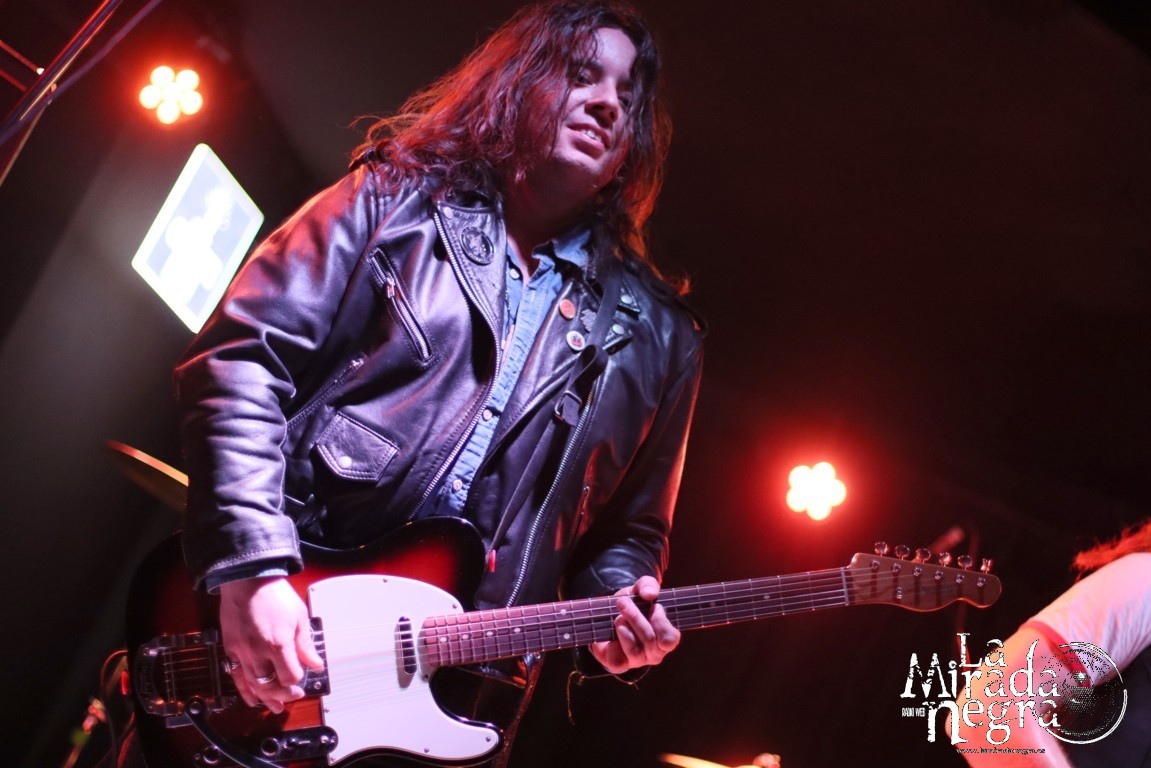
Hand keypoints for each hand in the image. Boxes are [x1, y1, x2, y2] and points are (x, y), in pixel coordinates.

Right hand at [218, 577, 323, 712]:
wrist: (247, 580)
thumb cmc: (273, 594)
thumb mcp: (298, 616)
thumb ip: (306, 643)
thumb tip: (315, 663)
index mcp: (278, 643)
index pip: (290, 675)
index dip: (298, 681)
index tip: (303, 679)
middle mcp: (258, 651)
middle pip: (270, 685)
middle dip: (284, 695)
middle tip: (293, 696)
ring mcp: (242, 651)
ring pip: (252, 685)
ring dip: (265, 699)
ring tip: (276, 706)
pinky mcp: (230, 649)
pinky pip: (236, 676)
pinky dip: (244, 690)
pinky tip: (252, 698)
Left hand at [588, 575, 680, 674]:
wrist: (608, 617)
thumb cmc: (632, 605)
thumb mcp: (640, 590)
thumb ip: (648, 585)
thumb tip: (649, 594)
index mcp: (665, 637)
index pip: (670, 639)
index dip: (661, 621)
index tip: (653, 606)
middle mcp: (655, 653)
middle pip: (649, 640)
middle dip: (635, 617)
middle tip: (622, 602)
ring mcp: (638, 661)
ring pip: (634, 650)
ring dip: (623, 627)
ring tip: (617, 617)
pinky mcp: (620, 665)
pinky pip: (618, 661)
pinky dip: (613, 644)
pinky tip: (613, 632)